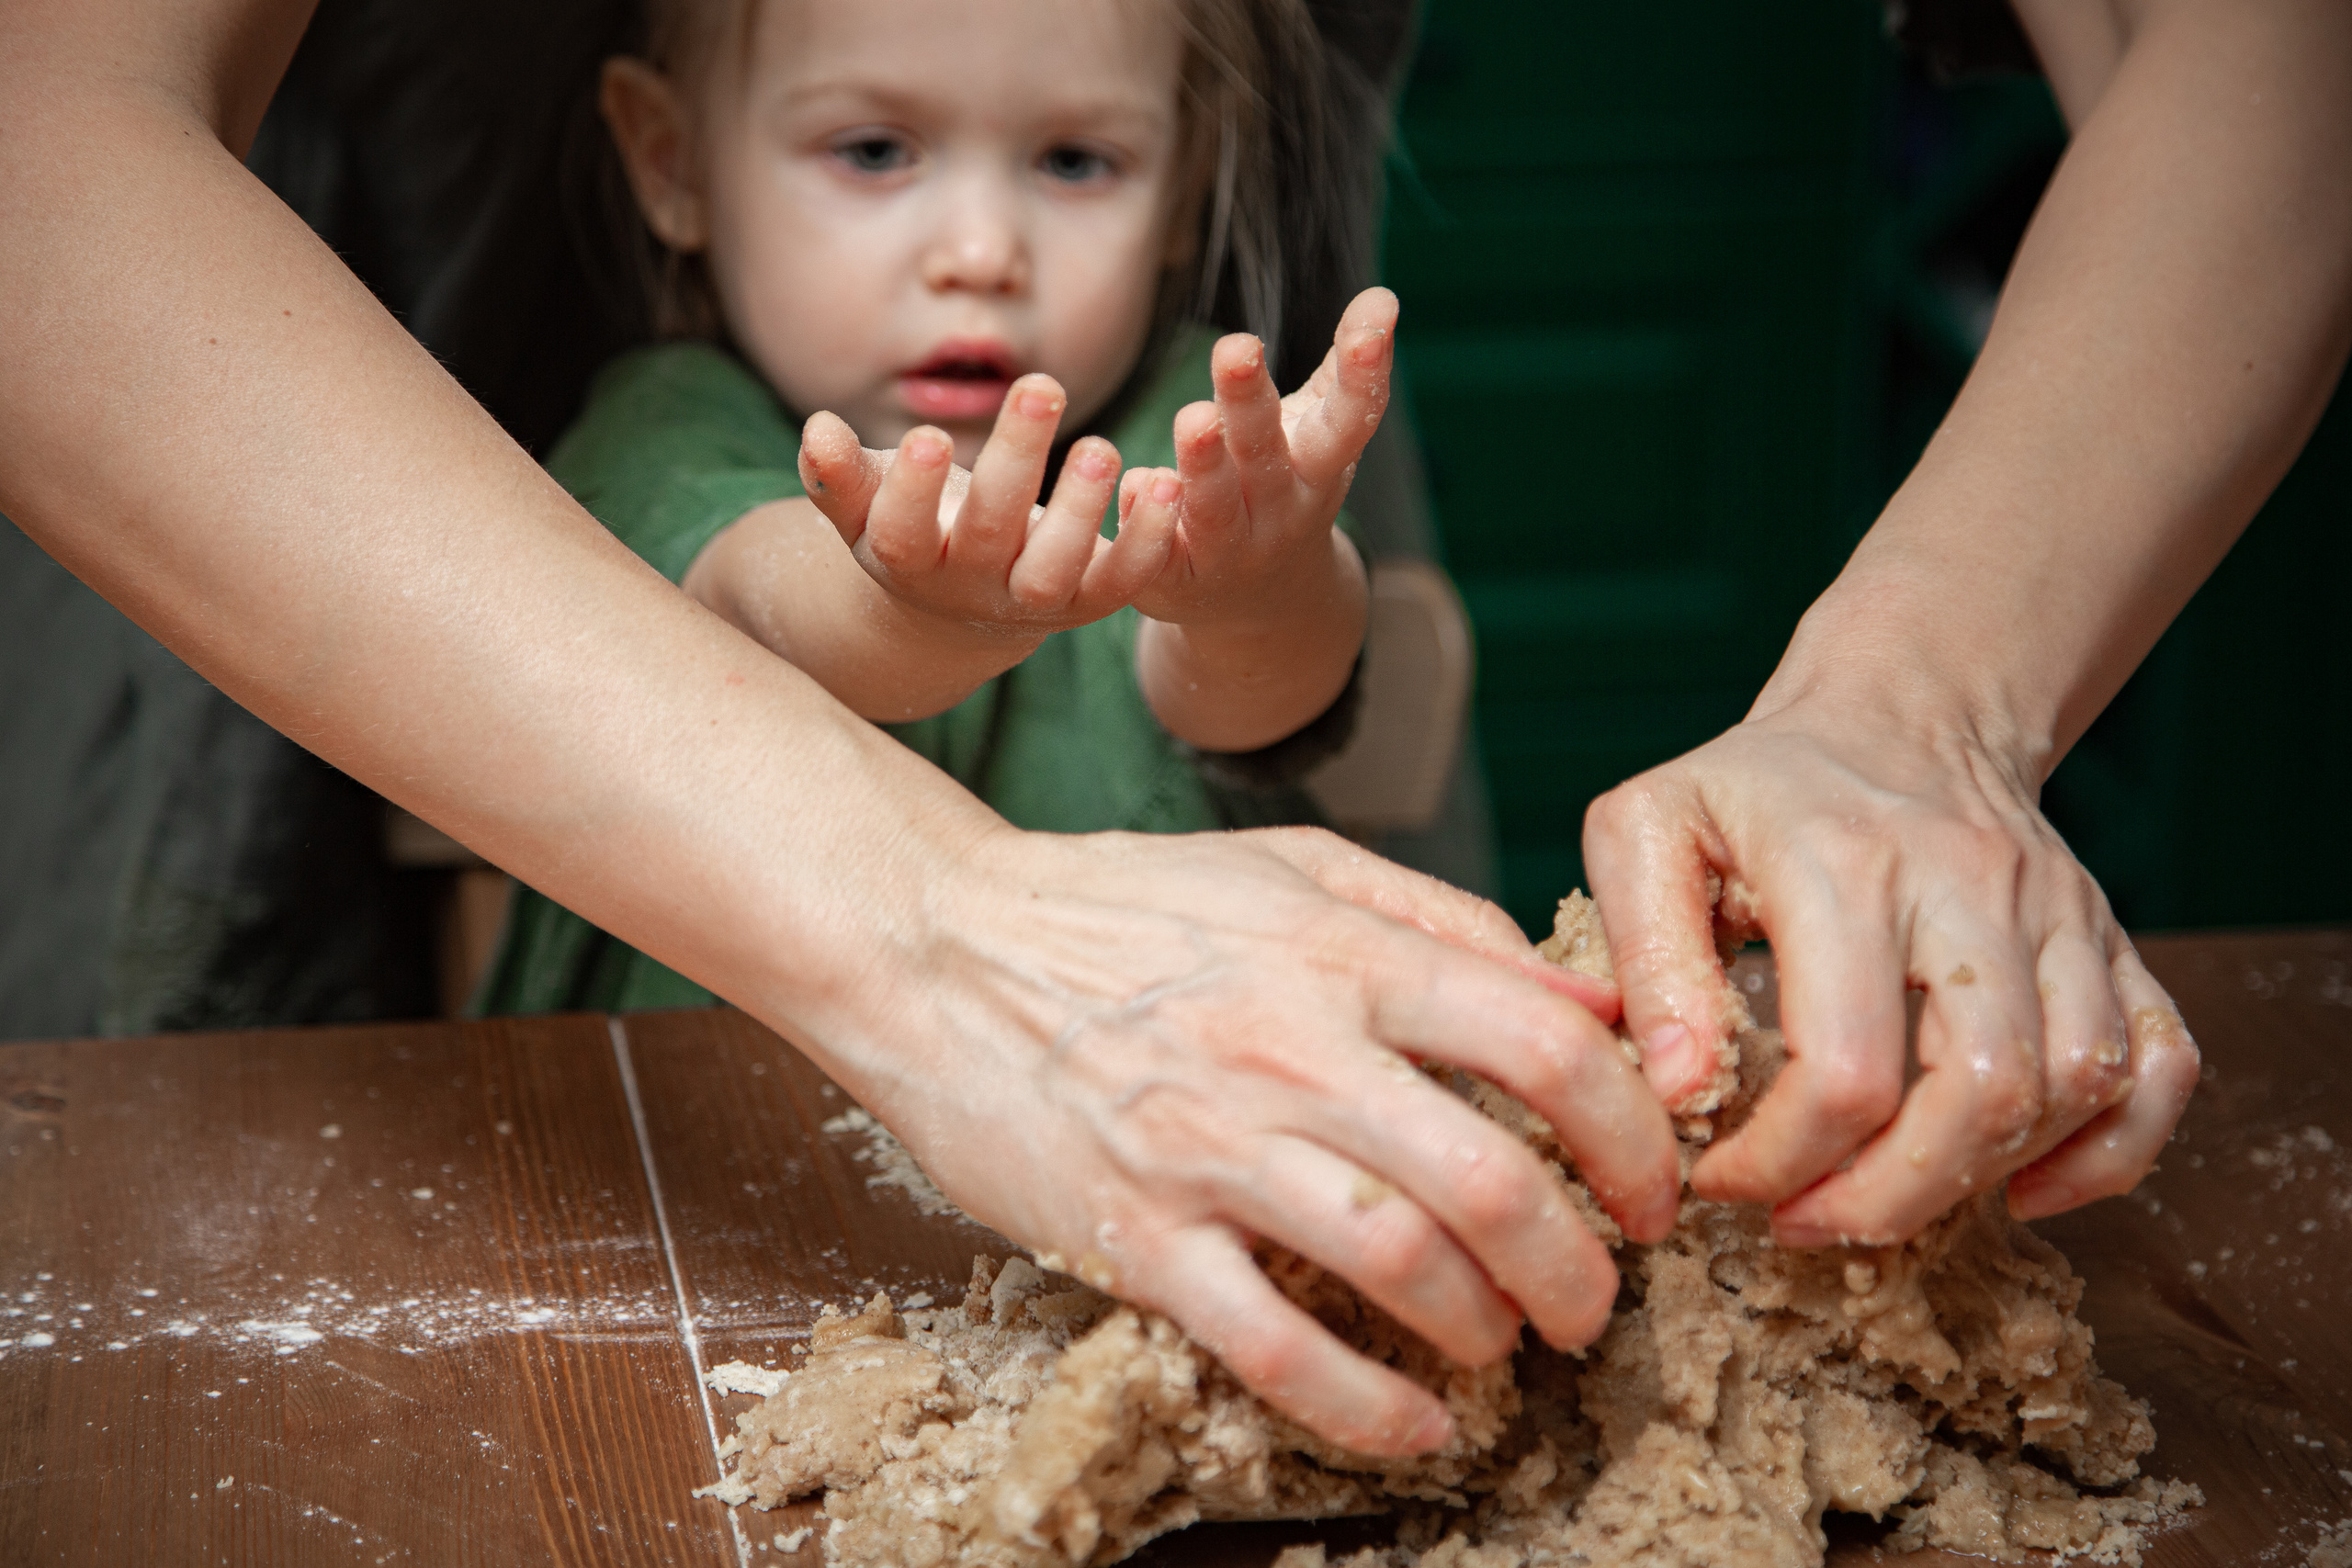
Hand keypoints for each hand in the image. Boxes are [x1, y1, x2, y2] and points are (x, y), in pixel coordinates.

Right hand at [799, 374, 1172, 635]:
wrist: (964, 604)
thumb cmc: (913, 525)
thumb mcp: (868, 503)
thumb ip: (839, 473)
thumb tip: (817, 430)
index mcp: (908, 560)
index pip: (903, 534)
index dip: (914, 490)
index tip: (930, 434)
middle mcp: (969, 588)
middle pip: (987, 533)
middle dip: (1015, 460)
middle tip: (1041, 384)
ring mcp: (1031, 601)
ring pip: (1055, 570)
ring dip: (1081, 510)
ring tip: (1102, 446)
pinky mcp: (1088, 602)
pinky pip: (1121, 581)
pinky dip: (1145, 539)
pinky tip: (1165, 484)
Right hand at [849, 825, 1674, 1456]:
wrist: (935, 944)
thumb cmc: (1121, 904)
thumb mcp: (1290, 869)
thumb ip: (1440, 918)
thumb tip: (1585, 993)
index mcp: (1341, 953)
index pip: (1545, 1040)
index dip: (1632, 1130)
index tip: (1648, 1186)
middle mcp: (1290, 1049)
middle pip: (1494, 1177)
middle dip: (1580, 1262)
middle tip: (1596, 1297)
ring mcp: (1208, 1147)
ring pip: (1399, 1264)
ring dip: (1485, 1328)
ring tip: (1502, 1343)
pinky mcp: (1134, 1232)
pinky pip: (1271, 1345)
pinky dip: (1364, 1405)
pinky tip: (1414, 1422)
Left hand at [1127, 286, 1394, 628]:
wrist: (1258, 605)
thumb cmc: (1284, 487)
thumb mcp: (1318, 433)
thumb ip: (1346, 367)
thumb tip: (1383, 294)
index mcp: (1318, 471)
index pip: (1348, 421)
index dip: (1363, 375)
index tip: (1373, 323)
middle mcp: (1279, 514)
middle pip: (1265, 457)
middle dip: (1251, 404)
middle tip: (1238, 349)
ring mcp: (1229, 553)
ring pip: (1213, 507)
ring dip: (1203, 464)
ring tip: (1194, 418)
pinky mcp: (1175, 581)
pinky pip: (1156, 549)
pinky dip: (1142, 515)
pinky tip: (1129, 480)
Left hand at [1581, 678, 2200, 1248]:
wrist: (1894, 709)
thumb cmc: (1753, 788)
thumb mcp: (1646, 832)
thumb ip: (1643, 956)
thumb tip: (1679, 1090)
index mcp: (1847, 866)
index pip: (1847, 1070)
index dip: (1783, 1161)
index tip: (1724, 1180)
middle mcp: (1973, 888)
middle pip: (1982, 1095)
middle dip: (1886, 1199)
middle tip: (1804, 1221)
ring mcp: (2062, 914)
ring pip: (2073, 1089)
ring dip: (1977, 1181)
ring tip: (1878, 1196)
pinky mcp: (2112, 939)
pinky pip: (2159, 1068)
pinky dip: (2107, 1154)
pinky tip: (2016, 1184)